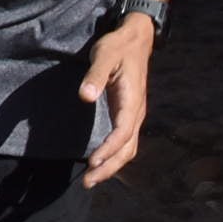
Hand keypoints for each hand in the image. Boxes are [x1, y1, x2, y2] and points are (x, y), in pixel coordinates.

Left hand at [78, 12, 156, 187]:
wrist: (136, 39)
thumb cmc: (118, 47)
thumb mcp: (104, 55)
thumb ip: (95, 76)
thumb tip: (85, 96)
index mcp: (132, 102)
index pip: (122, 134)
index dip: (108, 150)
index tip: (93, 162)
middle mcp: (136, 113)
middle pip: (127, 149)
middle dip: (109, 168)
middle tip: (88, 182)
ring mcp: (134, 115)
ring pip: (128, 149)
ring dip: (112, 166)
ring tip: (92, 178)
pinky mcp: (129, 114)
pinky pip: (125, 142)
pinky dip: (114, 156)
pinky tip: (101, 162)